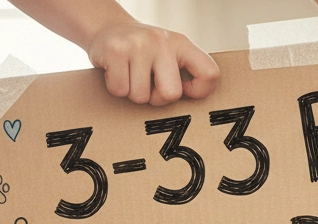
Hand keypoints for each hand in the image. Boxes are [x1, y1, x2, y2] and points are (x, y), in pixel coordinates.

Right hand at [85, 20, 218, 105]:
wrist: (108, 28)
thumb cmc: (143, 52)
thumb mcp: (170, 54)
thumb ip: (184, 73)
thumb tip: (191, 100)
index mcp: (181, 44)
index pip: (210, 74)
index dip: (200, 91)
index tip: (185, 89)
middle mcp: (162, 41)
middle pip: (171, 94)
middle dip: (157, 98)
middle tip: (148, 84)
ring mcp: (138, 45)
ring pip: (141, 97)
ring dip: (133, 93)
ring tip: (130, 74)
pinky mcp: (115, 51)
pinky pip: (120, 90)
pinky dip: (116, 87)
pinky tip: (117, 71)